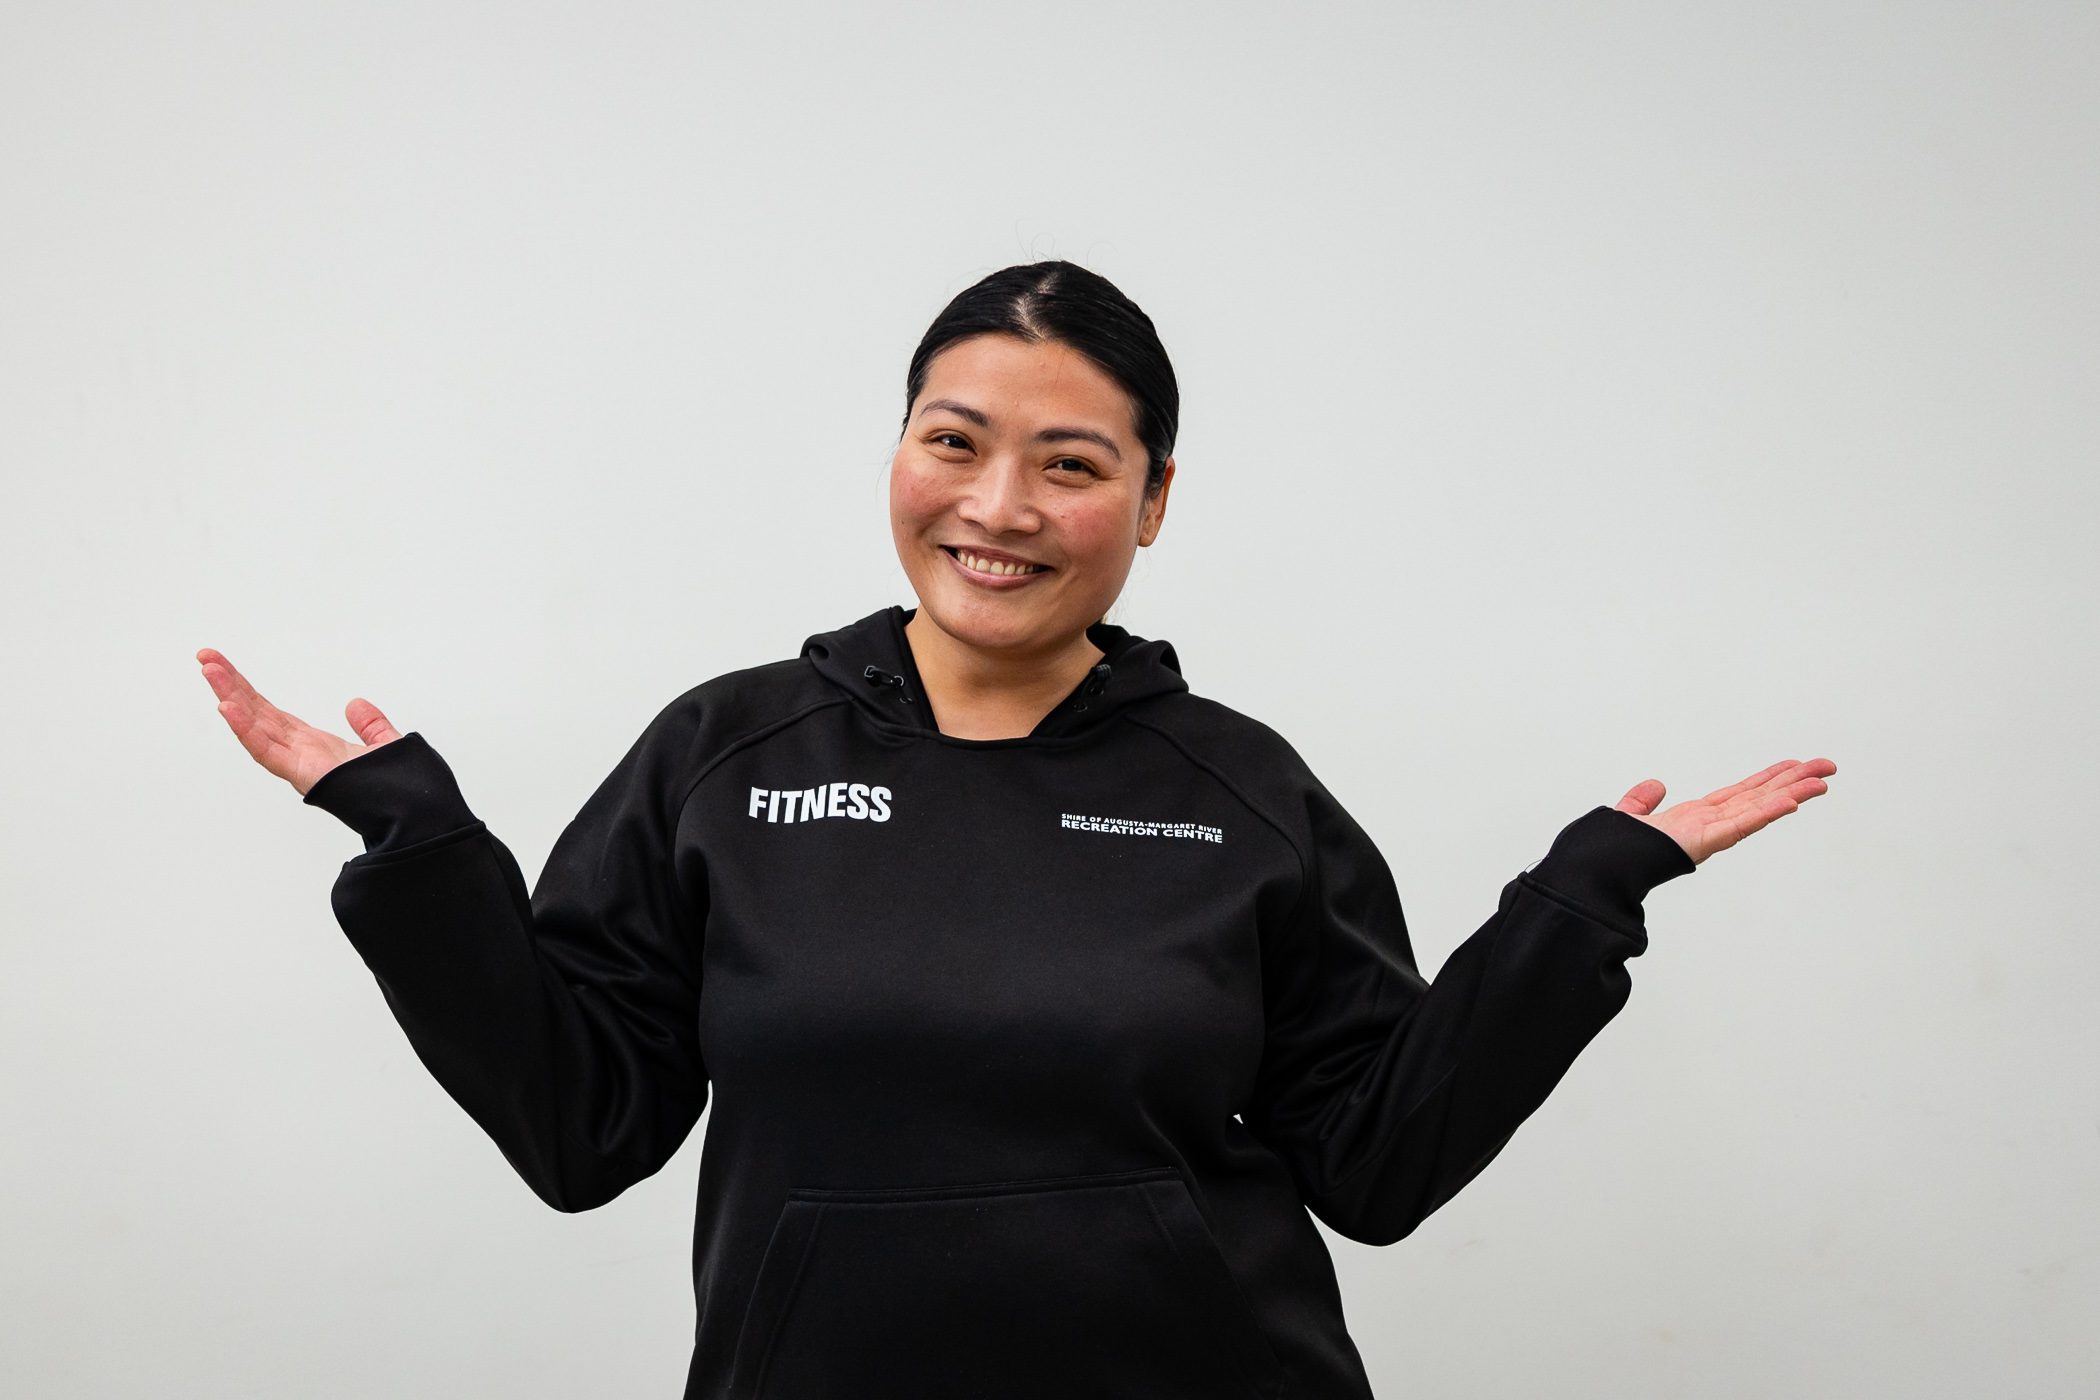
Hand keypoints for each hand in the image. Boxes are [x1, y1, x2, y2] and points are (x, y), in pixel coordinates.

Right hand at [197, 647, 404, 796]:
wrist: (406, 808)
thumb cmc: (391, 787)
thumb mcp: (381, 743)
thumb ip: (369, 725)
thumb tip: (356, 705)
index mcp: (309, 744)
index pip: (268, 710)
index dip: (245, 689)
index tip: (224, 665)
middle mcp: (296, 751)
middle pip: (254, 712)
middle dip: (229, 685)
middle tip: (205, 657)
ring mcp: (294, 762)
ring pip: (253, 725)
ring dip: (229, 697)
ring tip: (209, 670)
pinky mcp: (299, 773)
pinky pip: (265, 750)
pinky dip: (245, 730)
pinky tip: (227, 708)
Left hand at [1611, 758, 1835, 865]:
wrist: (1604, 867)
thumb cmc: (1618, 851)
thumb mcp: (1632, 815)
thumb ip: (1642, 801)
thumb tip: (1654, 786)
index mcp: (1697, 816)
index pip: (1742, 793)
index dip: (1768, 779)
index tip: (1793, 766)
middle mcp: (1711, 823)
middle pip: (1760, 797)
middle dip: (1793, 782)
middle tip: (1826, 767)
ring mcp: (1712, 833)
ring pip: (1760, 809)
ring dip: (1792, 795)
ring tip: (1822, 782)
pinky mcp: (1707, 841)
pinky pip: (1742, 824)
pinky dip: (1767, 813)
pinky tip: (1790, 802)